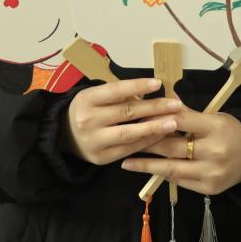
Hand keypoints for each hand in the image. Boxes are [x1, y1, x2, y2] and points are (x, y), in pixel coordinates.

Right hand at [61, 78, 182, 165]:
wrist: (64, 135)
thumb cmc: (88, 109)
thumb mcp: (96, 95)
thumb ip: (120, 94)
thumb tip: (151, 93)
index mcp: (87, 99)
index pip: (116, 90)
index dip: (138, 86)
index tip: (158, 83)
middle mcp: (88, 120)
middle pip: (126, 112)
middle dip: (154, 108)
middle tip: (175, 104)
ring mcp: (94, 141)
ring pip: (129, 133)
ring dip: (154, 128)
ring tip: (173, 123)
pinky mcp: (101, 158)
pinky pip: (128, 149)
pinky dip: (146, 142)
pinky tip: (161, 136)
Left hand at [120, 107, 240, 195]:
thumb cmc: (229, 131)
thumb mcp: (213, 117)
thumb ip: (188, 116)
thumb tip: (157, 106)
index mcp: (216, 127)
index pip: (180, 120)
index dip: (157, 118)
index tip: (137, 116)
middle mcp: (214, 151)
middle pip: (172, 146)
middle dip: (146, 143)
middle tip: (125, 139)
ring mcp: (211, 172)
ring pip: (171, 168)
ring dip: (146, 164)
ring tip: (126, 162)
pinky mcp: (208, 189)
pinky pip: (180, 181)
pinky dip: (162, 174)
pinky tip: (147, 170)